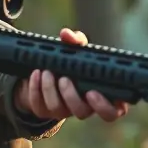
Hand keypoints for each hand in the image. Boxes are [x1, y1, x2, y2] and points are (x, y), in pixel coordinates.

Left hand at [14, 28, 129, 121]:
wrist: (46, 72)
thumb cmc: (71, 63)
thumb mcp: (76, 51)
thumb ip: (76, 42)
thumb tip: (66, 34)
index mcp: (100, 95)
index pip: (112, 112)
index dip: (105, 107)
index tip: (92, 92)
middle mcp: (83, 107)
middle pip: (82, 112)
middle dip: (71, 96)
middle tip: (64, 78)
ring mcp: (63, 112)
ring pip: (58, 110)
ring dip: (50, 89)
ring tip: (46, 71)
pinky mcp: (44, 111)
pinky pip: (39, 106)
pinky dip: (35, 89)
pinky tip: (36, 74)